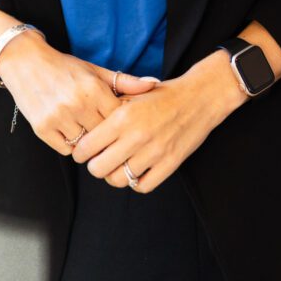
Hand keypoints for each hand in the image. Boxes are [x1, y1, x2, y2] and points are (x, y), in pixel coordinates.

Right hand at [0, 31, 157, 154]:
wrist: (25, 62)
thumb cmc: (64, 67)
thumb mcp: (95, 71)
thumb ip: (125, 81)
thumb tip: (155, 84)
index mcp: (94, 89)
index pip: (120, 120)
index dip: (123, 125)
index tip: (123, 126)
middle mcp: (77, 104)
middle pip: (104, 136)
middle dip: (107, 137)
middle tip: (107, 135)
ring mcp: (59, 117)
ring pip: (85, 146)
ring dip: (88, 142)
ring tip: (86, 130)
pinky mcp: (42, 128)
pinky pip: (66, 149)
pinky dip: (70, 144)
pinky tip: (69, 130)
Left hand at [72, 51, 245, 191]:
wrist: (199, 97)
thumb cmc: (163, 94)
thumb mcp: (132, 93)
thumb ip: (109, 108)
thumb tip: (87, 124)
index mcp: (123, 117)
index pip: (87, 146)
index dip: (81, 152)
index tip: (83, 151)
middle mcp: (136, 136)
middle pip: (99, 169)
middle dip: (95, 166)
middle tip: (99, 160)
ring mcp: (154, 152)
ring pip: (119, 180)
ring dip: (114, 175)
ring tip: (117, 166)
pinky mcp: (170, 164)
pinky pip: (143, 186)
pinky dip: (136, 182)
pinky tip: (136, 171)